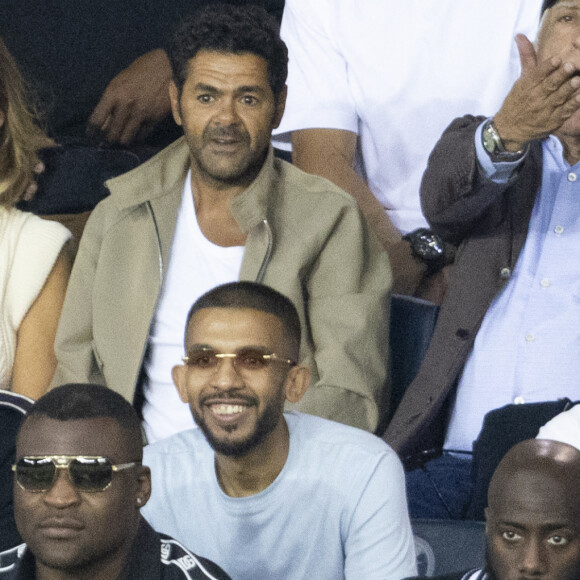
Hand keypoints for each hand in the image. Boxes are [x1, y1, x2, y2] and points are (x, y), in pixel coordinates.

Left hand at [87, 49, 171, 145]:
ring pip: (126, 139)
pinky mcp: (154, 120)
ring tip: (123, 137)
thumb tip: (106, 121)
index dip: (91, 131)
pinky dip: (138, 136)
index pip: (97, 119)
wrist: (169, 67)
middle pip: (111, 134)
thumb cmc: (143, 70)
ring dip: (123, 140)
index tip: (91, 136)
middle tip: (108, 140)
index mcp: (113, 93)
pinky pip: (142, 136)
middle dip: (108, 139)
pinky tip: (137, 133)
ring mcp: (140, 114)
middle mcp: (125, 106)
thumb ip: (113, 99)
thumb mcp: (121, 80)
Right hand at [493, 34, 579, 150]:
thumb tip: (520, 35)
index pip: (537, 75)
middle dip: (560, 76)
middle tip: (571, 66)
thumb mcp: (520, 80)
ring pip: (557, 98)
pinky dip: (571, 105)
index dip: (547, 67)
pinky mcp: (551, 122)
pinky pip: (563, 112)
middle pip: (548, 85)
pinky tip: (579, 98)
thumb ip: (527, 57)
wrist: (509, 129)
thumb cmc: (517, 101)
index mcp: (527, 86)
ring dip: (568, 90)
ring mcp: (543, 111)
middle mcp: (534, 98)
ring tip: (577, 81)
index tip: (557, 59)